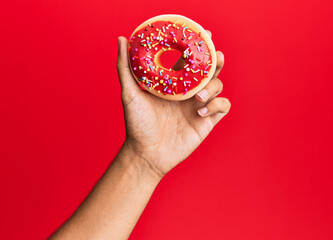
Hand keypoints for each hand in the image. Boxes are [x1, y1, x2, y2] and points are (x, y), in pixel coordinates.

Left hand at [117, 31, 230, 178]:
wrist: (146, 153)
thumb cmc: (137, 124)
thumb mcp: (130, 93)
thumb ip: (125, 66)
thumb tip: (122, 39)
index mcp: (175, 84)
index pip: (191, 60)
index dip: (200, 47)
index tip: (204, 34)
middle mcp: (189, 93)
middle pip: (210, 70)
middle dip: (216, 60)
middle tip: (216, 56)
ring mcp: (199, 106)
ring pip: (218, 86)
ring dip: (212, 87)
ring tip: (197, 97)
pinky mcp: (207, 121)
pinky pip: (223, 107)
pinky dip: (216, 105)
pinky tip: (199, 112)